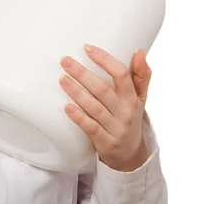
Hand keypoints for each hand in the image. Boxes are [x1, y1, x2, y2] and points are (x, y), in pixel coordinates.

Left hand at [58, 45, 151, 171]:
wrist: (130, 155)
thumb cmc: (130, 118)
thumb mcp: (140, 98)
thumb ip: (141, 75)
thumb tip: (139, 51)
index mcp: (132, 98)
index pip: (121, 74)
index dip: (104, 60)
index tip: (87, 48)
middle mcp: (125, 111)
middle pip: (103, 89)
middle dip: (82, 73)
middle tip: (65, 60)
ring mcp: (115, 127)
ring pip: (94, 107)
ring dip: (77, 92)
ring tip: (62, 79)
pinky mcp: (105, 141)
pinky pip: (90, 127)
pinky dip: (79, 117)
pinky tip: (66, 107)